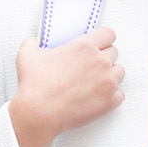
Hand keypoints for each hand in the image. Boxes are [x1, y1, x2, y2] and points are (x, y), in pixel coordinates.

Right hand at [9, 28, 123, 146]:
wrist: (38, 112)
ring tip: (95, 82)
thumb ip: (33, 43)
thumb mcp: (27, 55)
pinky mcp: (109, 101)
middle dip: (103, 57)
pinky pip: (120, 94)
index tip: (98, 45)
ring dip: (110, 75)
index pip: (108, 34)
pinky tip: (98, 96)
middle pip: (114, 52)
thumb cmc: (35, 85)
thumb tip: (34, 41)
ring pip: (119, 72)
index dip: (102, 39)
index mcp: (84, 46)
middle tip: (90, 66)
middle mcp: (100, 61)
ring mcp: (107, 82)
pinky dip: (111, 95)